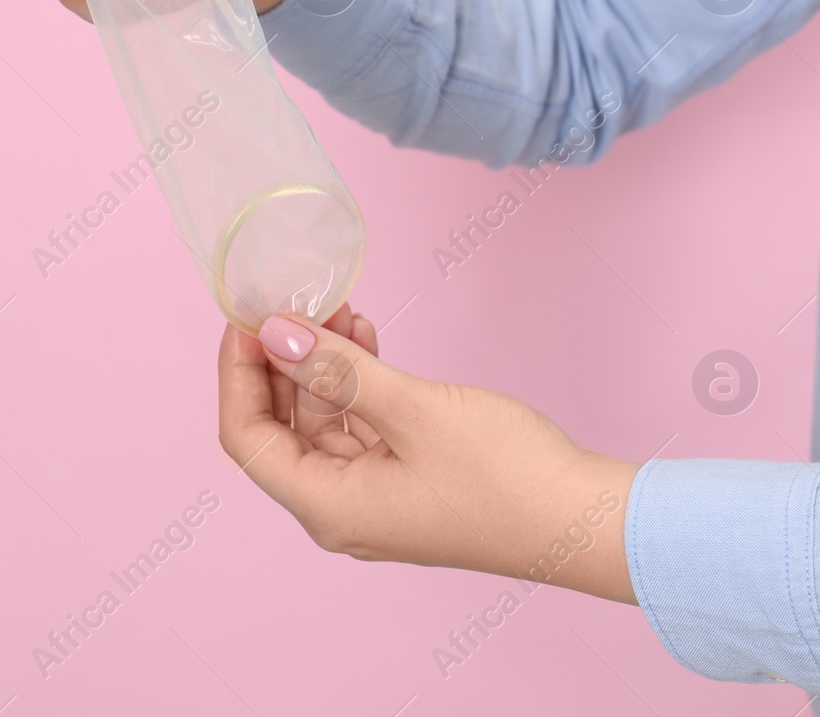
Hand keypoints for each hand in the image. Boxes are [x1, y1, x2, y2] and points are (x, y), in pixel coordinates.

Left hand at [217, 305, 638, 602]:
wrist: (582, 520)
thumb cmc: (504, 475)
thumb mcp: (413, 410)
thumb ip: (338, 371)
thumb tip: (275, 334)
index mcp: (327, 506)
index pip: (248, 438)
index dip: (237, 373)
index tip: (246, 316)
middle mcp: (342, 510)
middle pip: (281, 429)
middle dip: (280, 361)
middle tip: (289, 300)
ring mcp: (377, 500)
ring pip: (324, 424)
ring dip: (323, 366)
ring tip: (336, 308)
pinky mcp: (409, 483)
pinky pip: (363, 429)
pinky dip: (357, 385)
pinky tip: (365, 339)